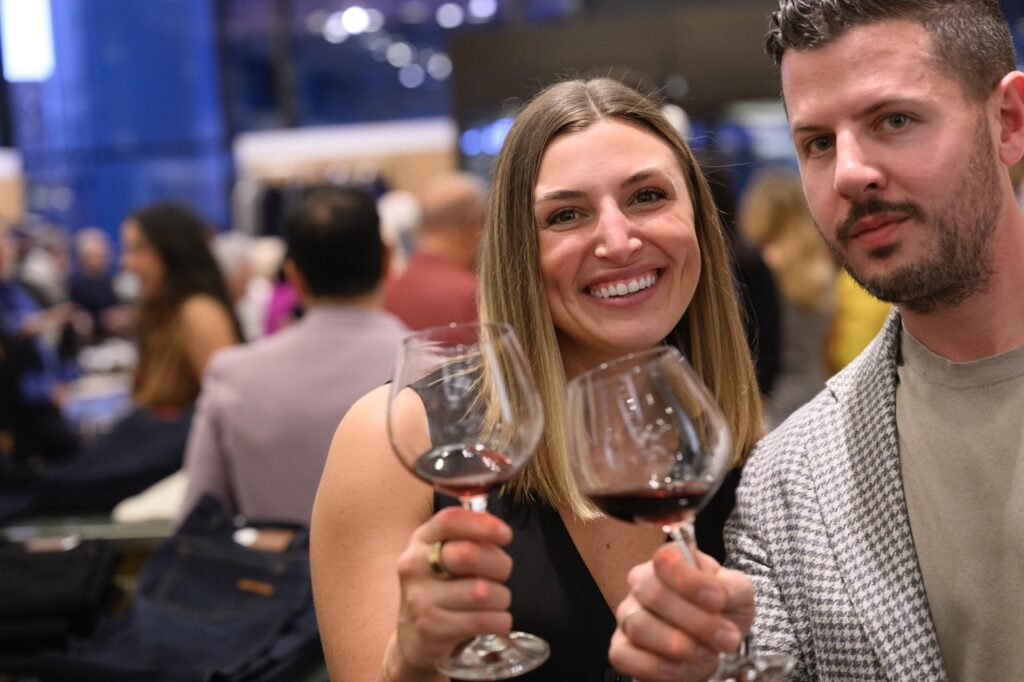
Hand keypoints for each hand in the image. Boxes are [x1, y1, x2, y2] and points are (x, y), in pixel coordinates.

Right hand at [388, 506, 513, 676]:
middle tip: (502, 574)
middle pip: (468, 554)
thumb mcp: (446, 556)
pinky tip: (497, 620)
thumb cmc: (441, 588)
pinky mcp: (432, 629)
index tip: (505, 535)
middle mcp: (415, 566)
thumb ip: (471, 538)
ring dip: (501, 597)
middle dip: (499, 564)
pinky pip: (483, 621)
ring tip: (497, 600)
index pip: (449, 521)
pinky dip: (500, 620)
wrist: (414, 638)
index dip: (483, 525)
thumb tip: (497, 529)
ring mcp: (420, 599)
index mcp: (421, 541)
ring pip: (481, 592)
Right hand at [609, 542, 754, 680]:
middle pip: (655, 594)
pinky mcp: (620, 648)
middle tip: (726, 639)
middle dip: (696, 622)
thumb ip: (730, 588)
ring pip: (640, 626)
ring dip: (680, 646)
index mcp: (670, 562)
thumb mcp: (738, 595)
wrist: (713, 648)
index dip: (690, 581)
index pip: (667, 558)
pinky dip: (657, 667)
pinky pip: (625, 656)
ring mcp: (628, 614)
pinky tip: (681, 668)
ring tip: (708, 656)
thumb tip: (716, 596)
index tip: (718, 602)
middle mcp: (642, 583)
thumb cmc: (722, 614)